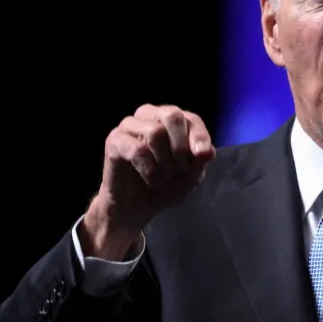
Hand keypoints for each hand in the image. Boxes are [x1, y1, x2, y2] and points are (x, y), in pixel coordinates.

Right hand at [81, 104, 215, 259]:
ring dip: (165, 160)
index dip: (199, 137)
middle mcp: (151, 116)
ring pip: (155, 131)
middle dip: (181, 146)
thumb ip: (200, 161)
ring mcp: (130, 125)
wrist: (137, 206)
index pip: (191, 118)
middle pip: (172, 115)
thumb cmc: (166, 185)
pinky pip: (137, 149)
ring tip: (165, 176)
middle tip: (180, 169)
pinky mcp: (114, 140)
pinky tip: (152, 180)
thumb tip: (207, 152)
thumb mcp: (191, 175)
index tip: (202, 157)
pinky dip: (150, 169)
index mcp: (172, 120)